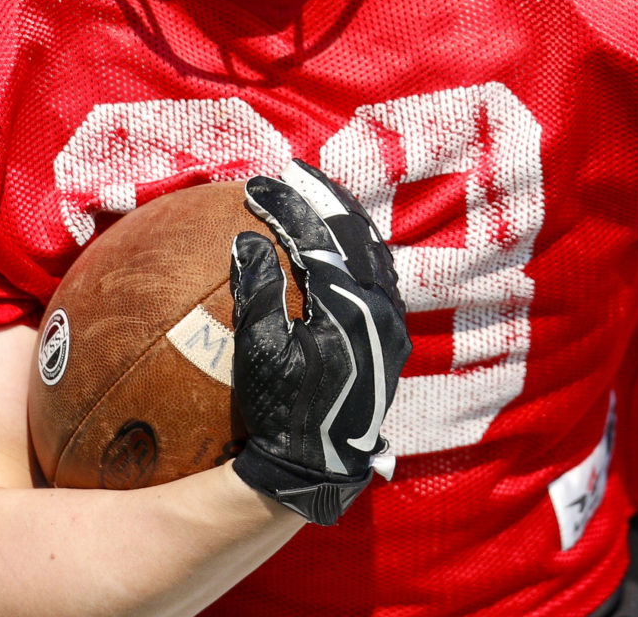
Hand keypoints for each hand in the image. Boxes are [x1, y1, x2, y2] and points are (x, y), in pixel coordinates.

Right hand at [229, 160, 410, 525]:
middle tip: (293, 174)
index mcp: (348, 305)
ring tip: (318, 199)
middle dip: (322, 198)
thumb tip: (245, 240)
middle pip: (355, 232)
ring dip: (344, 221)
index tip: (254, 186)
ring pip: (373, 251)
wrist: (321, 464)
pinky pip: (378, 276)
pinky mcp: (392, 335)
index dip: (284, 205)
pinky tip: (334, 248)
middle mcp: (380, 306)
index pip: (316, 237)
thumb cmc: (283, 412)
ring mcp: (392, 321)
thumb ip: (257, 293)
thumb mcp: (260, 354)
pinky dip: (356, 251)